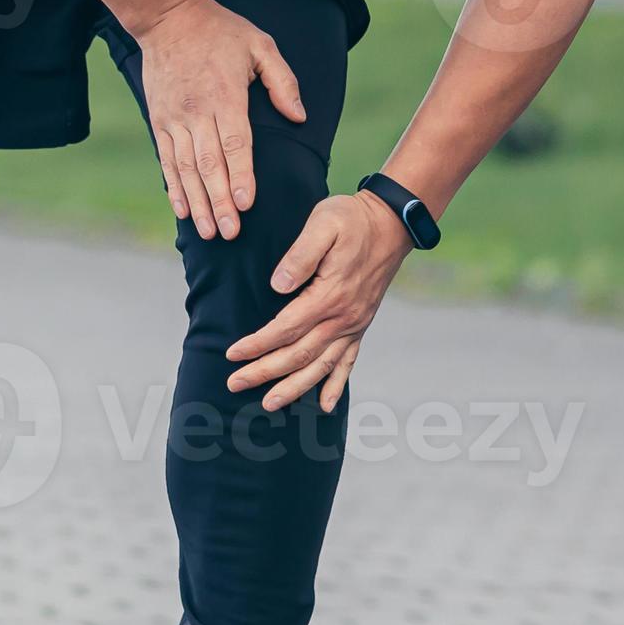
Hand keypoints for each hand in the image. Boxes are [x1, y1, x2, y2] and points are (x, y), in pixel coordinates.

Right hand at [133, 0, 304, 239]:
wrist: (169, 18)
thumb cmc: (221, 31)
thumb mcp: (261, 45)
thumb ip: (283, 81)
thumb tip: (299, 117)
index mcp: (225, 96)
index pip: (235, 144)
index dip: (241, 176)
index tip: (247, 204)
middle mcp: (197, 111)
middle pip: (209, 164)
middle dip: (219, 201)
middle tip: (230, 232)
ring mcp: (175, 118)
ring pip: (185, 168)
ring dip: (197, 202)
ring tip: (208, 232)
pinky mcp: (159, 121)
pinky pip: (166, 160)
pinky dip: (174, 187)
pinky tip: (181, 210)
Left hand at [224, 193, 409, 412]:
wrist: (390, 224)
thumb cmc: (351, 219)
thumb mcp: (324, 223)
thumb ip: (300, 254)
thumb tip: (277, 285)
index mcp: (330, 295)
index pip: (286, 328)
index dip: (257, 344)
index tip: (232, 354)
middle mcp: (343, 317)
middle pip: (298, 354)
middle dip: (265, 372)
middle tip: (234, 383)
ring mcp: (354, 324)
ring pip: (321, 366)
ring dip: (294, 387)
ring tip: (269, 403)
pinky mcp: (361, 325)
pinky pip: (348, 362)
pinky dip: (336, 385)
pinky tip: (326, 405)